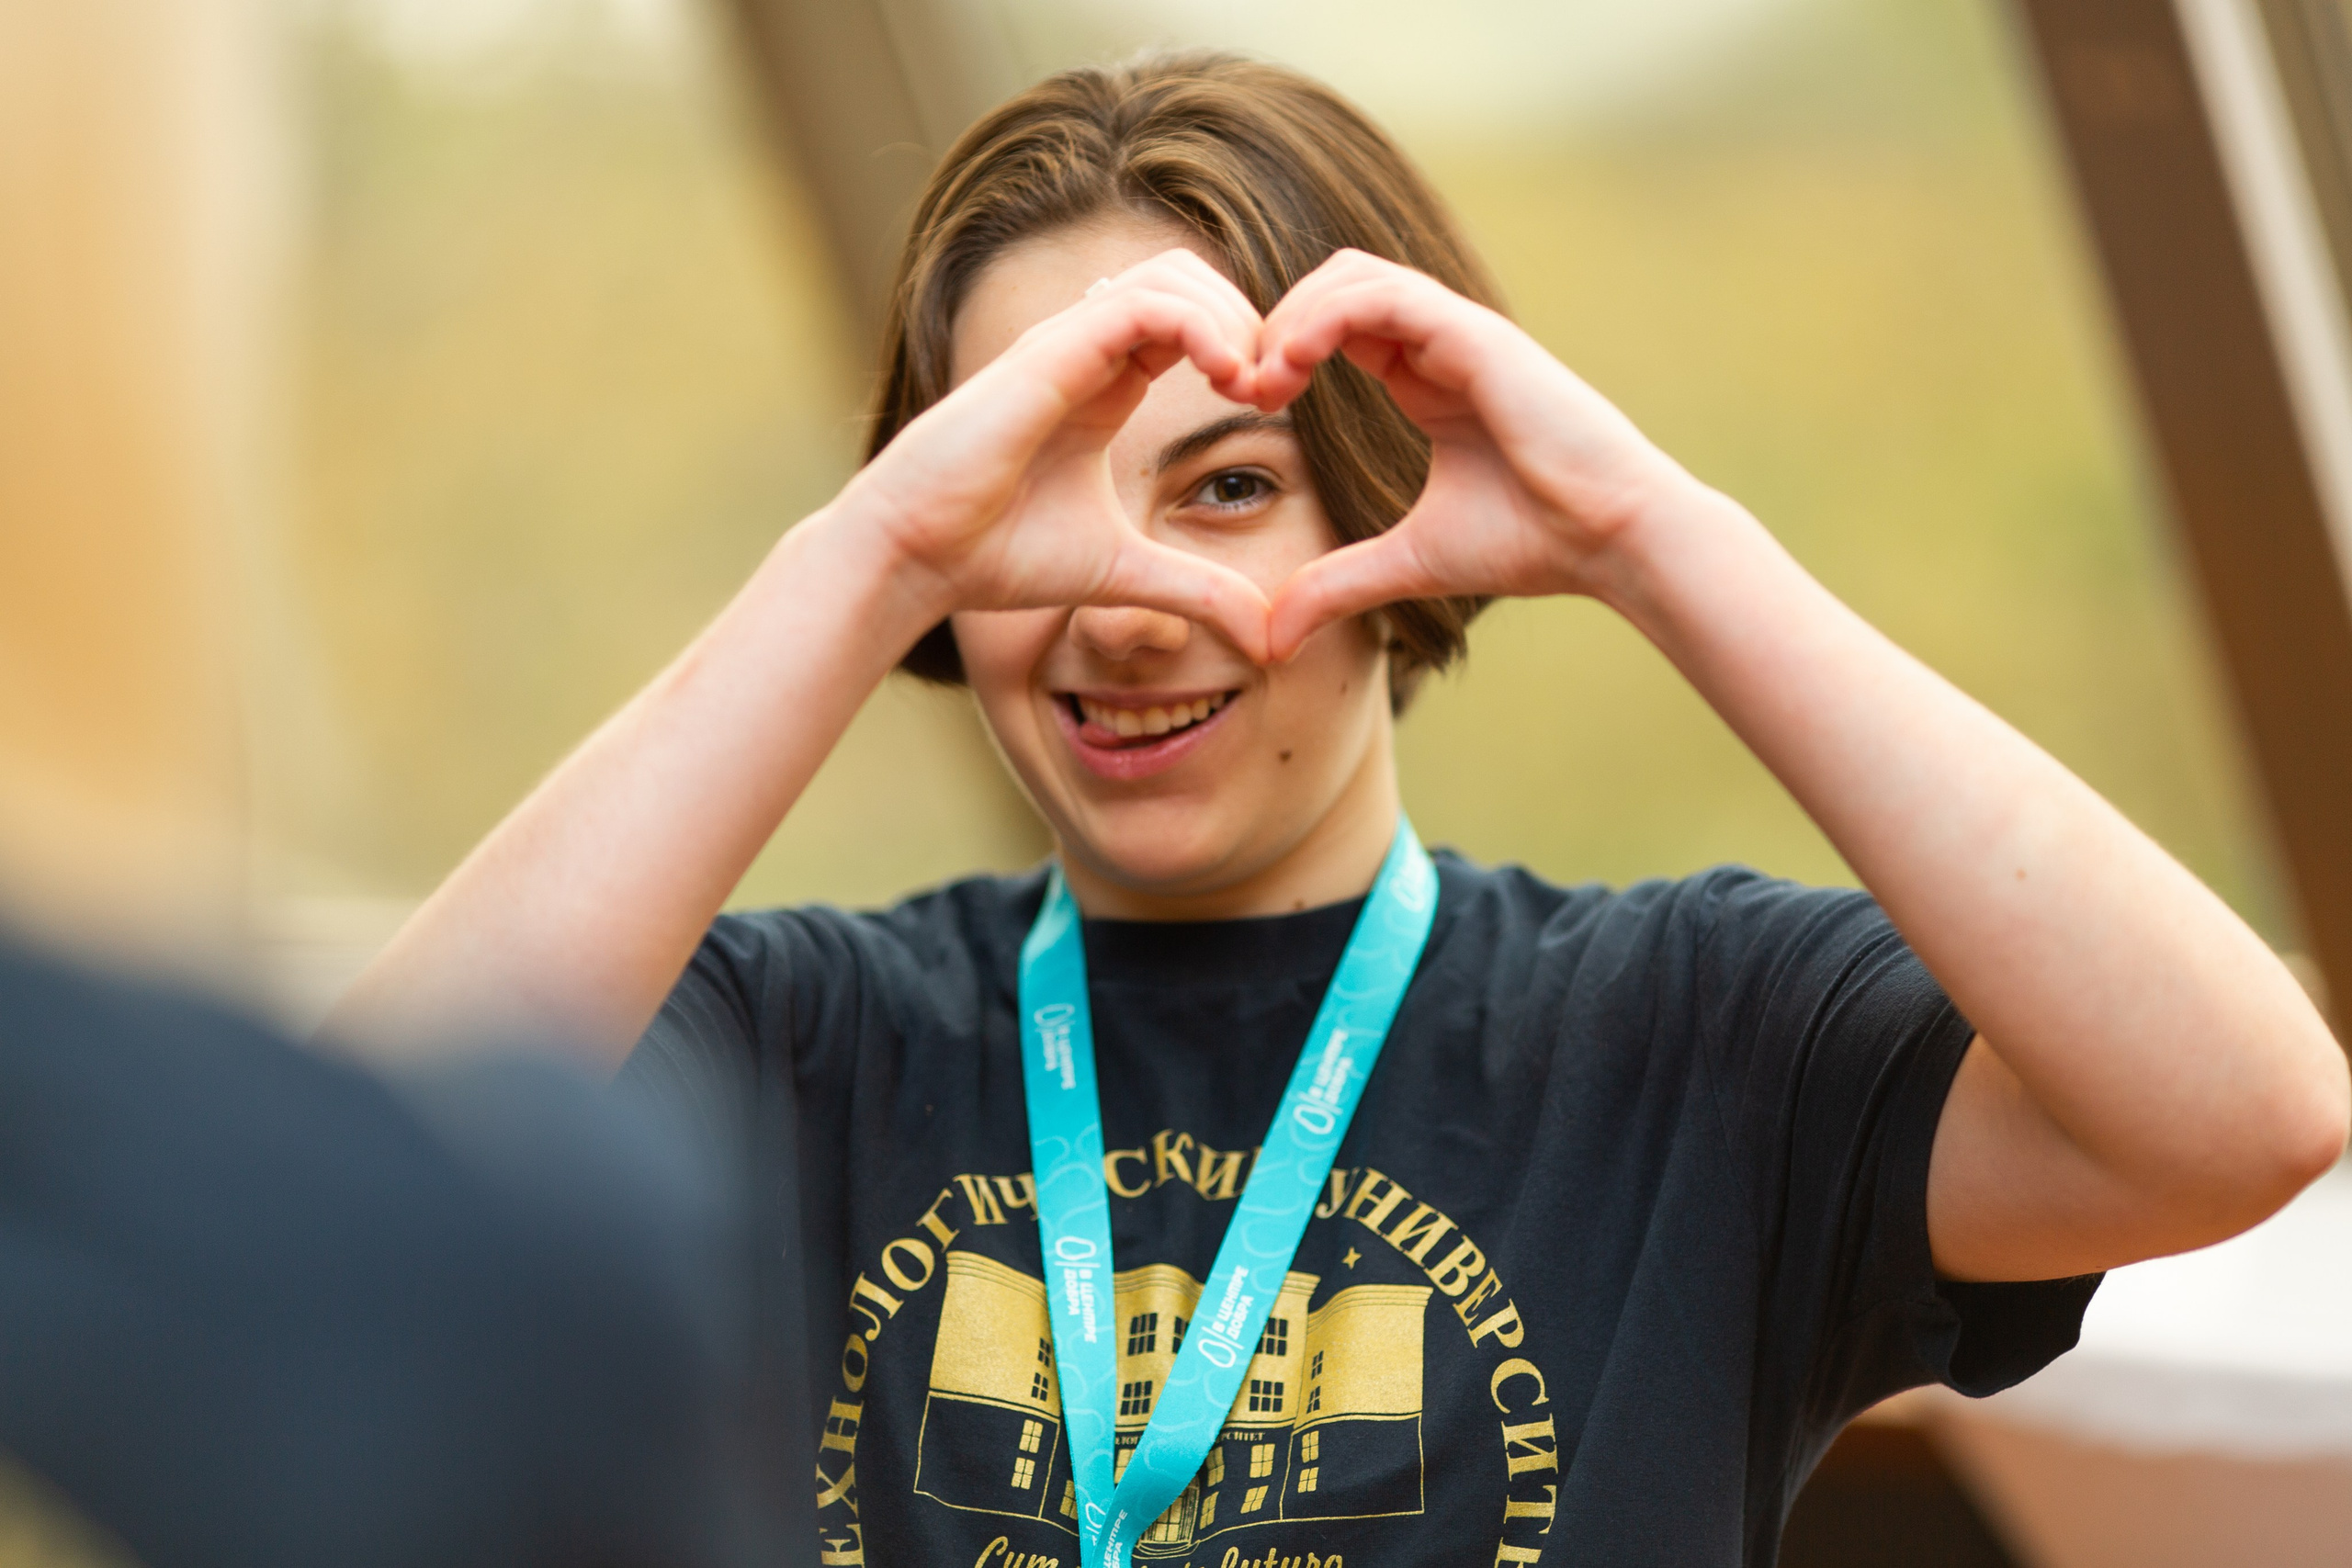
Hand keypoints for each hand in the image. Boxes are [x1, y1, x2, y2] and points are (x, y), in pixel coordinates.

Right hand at [837, 248, 1275, 661]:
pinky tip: (1227, 379)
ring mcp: (1067, 343)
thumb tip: (1268, 639)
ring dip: (1232, 318)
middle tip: (1274, 389)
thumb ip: (1199, 593)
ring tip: (1252, 384)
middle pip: (1191, 280)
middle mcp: (1088, 351)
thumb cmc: (999, 557)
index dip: (1246, 350)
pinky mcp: (1051, 353)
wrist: (918, 557)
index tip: (1272, 409)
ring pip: (1173, 277)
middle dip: (1249, 322)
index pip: (1193, 321)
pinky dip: (1200, 326)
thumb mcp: (1127, 573)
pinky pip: (1144, 304)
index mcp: (1107, 384)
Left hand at [1250, 250, 1694, 659]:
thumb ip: (1338, 587)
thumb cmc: (1533, 543)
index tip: (1249, 404)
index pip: (1337, 325)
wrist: (1612, 539)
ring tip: (1261, 377)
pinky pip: (1384, 295)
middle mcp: (1440, 345)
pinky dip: (1326, 315)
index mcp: (1426, 380)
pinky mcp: (1476, 336)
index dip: (1282, 350)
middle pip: (1334, 283)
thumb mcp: (1409, 563)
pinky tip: (1291, 364)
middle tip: (1244, 386)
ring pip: (1353, 275)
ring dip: (1292, 315)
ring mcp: (1460, 333)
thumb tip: (1270, 639)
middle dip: (1275, 322)